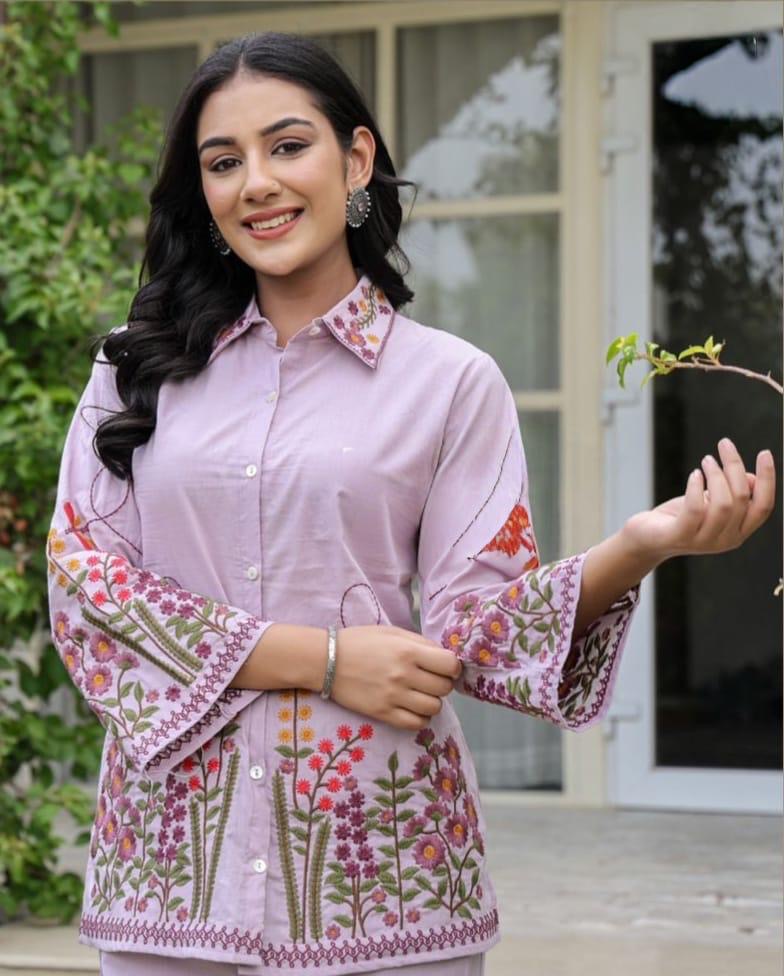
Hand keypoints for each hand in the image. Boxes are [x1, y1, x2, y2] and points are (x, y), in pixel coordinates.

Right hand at [329, 625, 461, 730]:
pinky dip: (420, 717)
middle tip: (430, 679)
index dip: (452, 666)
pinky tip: (412, 707)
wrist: (326, 660)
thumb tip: (445, 657)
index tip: (445, 666)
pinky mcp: (383, 713)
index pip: (450, 665)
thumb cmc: (360, 642)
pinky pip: (416, 723)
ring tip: (420, 694)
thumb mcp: (392, 632)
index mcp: (408, 651)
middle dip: (442, 683)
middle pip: (444, 688)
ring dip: (432, 701)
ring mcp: (393, 697)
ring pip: (434, 708)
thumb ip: (420, 643)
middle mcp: (404, 675)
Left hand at [622, 438, 775, 562]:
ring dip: (716, 475)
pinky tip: (694, 474)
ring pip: (723, 505)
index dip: (767, 480)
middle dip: (734, 467)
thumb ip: (733, 493)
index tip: (764, 452)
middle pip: (741, 499)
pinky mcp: (680, 536)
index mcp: (739, 532)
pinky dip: (697, 487)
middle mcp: (726, 540)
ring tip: (706, 460)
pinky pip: (696, 510)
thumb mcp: (710, 503)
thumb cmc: (680, 517)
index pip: (763, 507)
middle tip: (723, 445)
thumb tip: (751, 479)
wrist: (645, 539)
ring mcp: (704, 541)